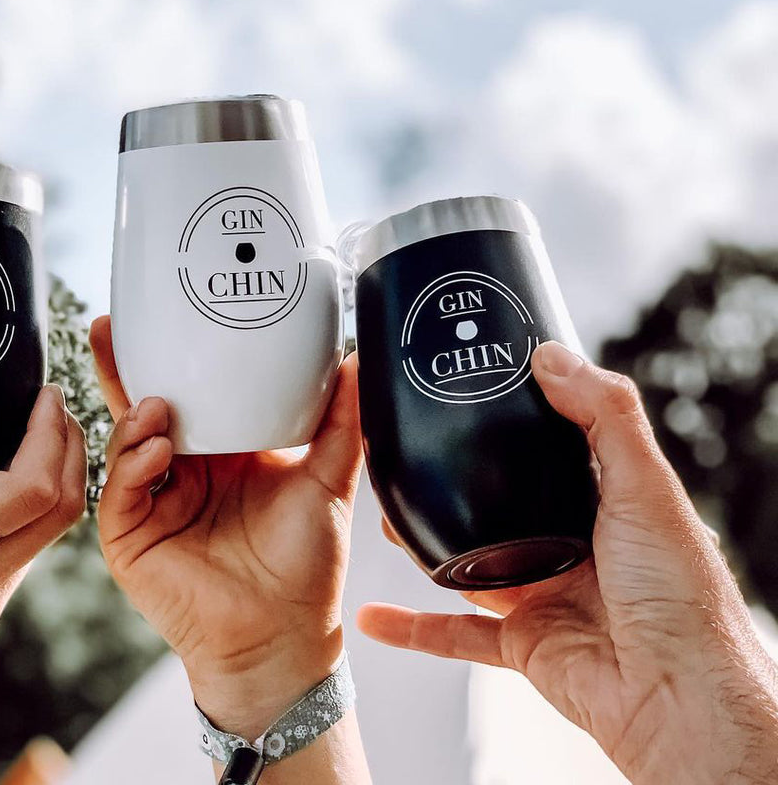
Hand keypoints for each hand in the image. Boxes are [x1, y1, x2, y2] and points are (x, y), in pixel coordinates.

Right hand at [91, 315, 361, 739]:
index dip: (172, 357)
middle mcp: (182, 470)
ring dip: (134, 417)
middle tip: (109, 327)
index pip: (189, 393)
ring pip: (123, 443)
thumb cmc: (304, 564)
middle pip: (142, 407)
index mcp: (221, 451)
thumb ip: (340, 424)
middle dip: (121, 367)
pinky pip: (119, 491)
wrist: (285, 637)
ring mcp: (153, 502)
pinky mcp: (132, 537)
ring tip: (157, 406)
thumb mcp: (326, 481)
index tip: (163, 314)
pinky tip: (155, 452)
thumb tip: (356, 362)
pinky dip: (131, 465)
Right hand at [359, 341, 777, 784]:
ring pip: (469, 563)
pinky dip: (413, 628)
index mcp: (607, 505)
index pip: (553, 452)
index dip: (515, 423)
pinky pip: (455, 634)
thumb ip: (604, 415)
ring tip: (387, 516)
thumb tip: (553, 356)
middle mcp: (573, 548)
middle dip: (453, 487)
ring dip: (425, 546)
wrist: (679, 700)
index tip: (473, 393)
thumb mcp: (645, 486)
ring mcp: (544, 595)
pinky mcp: (522, 643)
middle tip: (414, 456)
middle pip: (498, 506)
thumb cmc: (681, 600)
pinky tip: (377, 615)